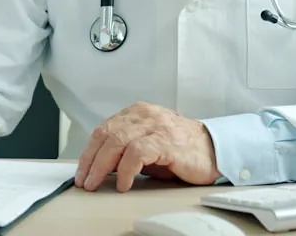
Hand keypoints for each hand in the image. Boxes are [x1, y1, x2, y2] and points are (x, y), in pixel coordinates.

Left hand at [74, 102, 220, 192]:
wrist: (214, 150)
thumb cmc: (180, 149)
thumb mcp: (147, 145)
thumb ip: (124, 150)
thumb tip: (100, 167)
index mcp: (136, 113)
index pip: (103, 130)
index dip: (88, 152)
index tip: (81, 172)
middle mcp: (144, 115)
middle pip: (106, 135)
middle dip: (91, 161)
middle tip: (85, 181)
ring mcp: (155, 126)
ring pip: (117, 141)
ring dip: (102, 166)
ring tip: (97, 183)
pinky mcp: (166, 141)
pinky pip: (138, 153)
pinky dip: (126, 169)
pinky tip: (124, 183)